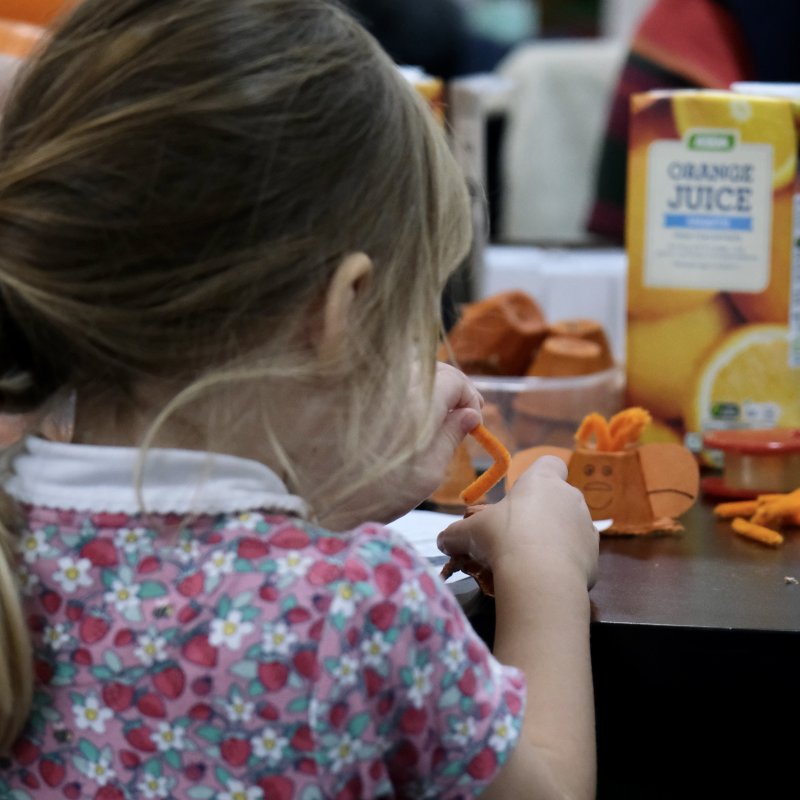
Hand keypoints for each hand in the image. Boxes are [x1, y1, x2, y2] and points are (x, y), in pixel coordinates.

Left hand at [319, 362, 481, 528]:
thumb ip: (451, 438)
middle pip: (430, 369)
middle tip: (454, 416)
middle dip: (447, 389)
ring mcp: (366, 381)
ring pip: (404, 370)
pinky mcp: (344, 386)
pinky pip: (379, 379)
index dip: (468, 397)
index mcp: (419, 400)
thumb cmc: (372, 496)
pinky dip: (395, 390)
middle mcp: (393, 380)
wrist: (309, 497)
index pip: (454, 379)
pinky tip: (394, 417)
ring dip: (421, 388)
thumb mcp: (425, 475)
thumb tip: (469, 416)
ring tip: (426, 418)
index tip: (471, 418)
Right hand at [437, 455, 597, 588]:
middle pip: (559, 497)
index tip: (523, 494)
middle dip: (542, 512)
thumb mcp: (468, 533)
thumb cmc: (502, 539)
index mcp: (543, 481)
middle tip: (518, 534)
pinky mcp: (595, 555)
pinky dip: (566, 562)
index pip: (550, 463)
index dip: (538, 475)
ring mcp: (587, 526)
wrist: (539, 578)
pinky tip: (546, 576)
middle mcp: (570, 497)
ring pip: (571, 526)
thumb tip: (442, 541)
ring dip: (555, 538)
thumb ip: (455, 534)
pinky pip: (578, 553)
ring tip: (531, 560)